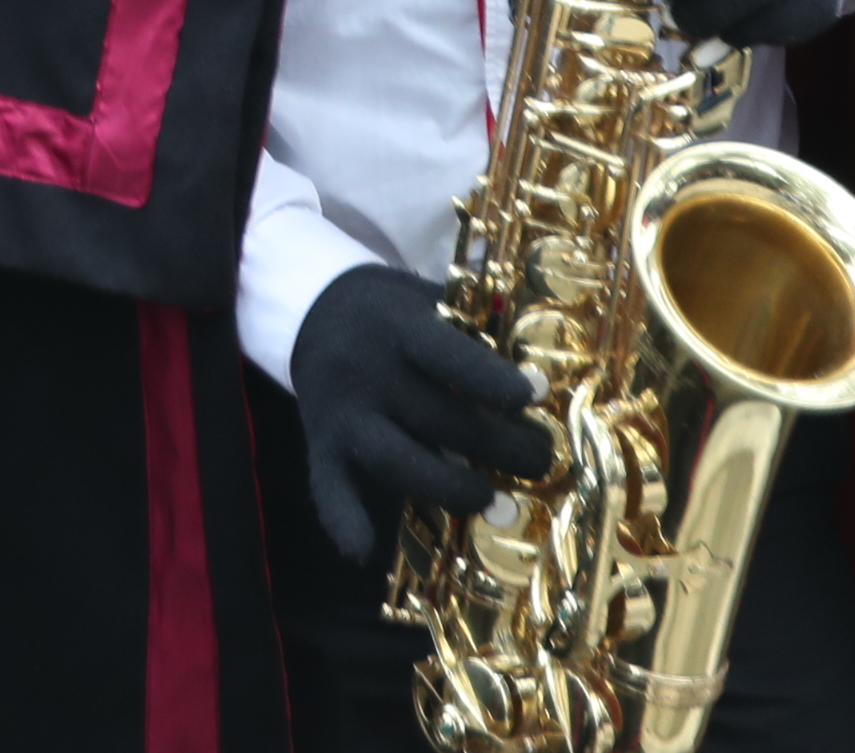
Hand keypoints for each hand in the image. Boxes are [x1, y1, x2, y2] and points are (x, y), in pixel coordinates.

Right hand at [286, 263, 547, 561]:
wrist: (313, 314)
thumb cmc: (396, 317)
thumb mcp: (429, 304)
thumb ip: (474, 338)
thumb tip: (541, 385)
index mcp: (398, 328)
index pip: (447, 356)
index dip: (493, 380)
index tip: (537, 395)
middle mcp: (366, 371)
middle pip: (438, 419)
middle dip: (500, 448)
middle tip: (541, 461)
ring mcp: (341, 414)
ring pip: (398, 463)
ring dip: (455, 491)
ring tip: (504, 507)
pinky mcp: (321, 447)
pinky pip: (327, 489)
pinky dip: (343, 521)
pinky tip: (365, 551)